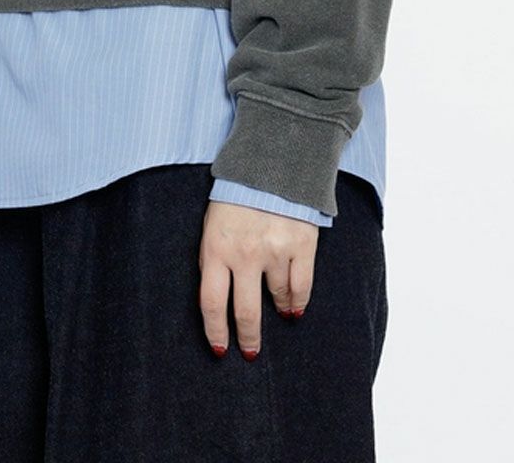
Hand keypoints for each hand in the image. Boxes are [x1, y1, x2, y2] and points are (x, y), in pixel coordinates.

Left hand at [198, 200, 317, 358]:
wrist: (272, 161)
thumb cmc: (237, 195)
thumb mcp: (213, 225)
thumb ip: (214, 259)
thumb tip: (219, 300)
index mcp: (216, 249)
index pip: (211, 303)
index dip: (215, 332)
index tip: (220, 350)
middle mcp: (245, 254)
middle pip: (245, 312)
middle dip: (248, 338)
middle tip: (251, 352)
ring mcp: (275, 251)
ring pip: (277, 298)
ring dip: (278, 310)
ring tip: (280, 312)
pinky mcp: (302, 245)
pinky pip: (302, 286)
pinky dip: (298, 301)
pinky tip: (294, 307)